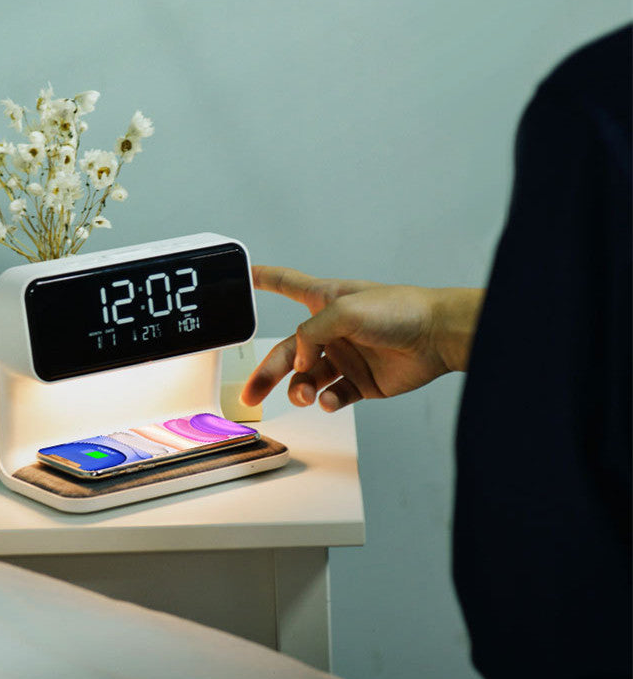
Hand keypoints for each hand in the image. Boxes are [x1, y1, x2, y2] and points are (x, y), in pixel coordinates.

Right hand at [241, 265, 483, 411]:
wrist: (437, 337)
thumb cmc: (399, 310)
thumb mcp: (344, 310)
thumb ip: (310, 334)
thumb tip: (298, 362)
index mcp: (324, 301)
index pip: (285, 284)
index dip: (261, 279)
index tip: (241, 277)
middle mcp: (330, 331)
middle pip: (286, 352)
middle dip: (265, 373)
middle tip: (250, 394)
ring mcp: (345, 357)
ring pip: (306, 380)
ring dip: (299, 390)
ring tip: (304, 396)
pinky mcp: (360, 382)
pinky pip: (333, 396)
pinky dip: (327, 401)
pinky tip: (330, 399)